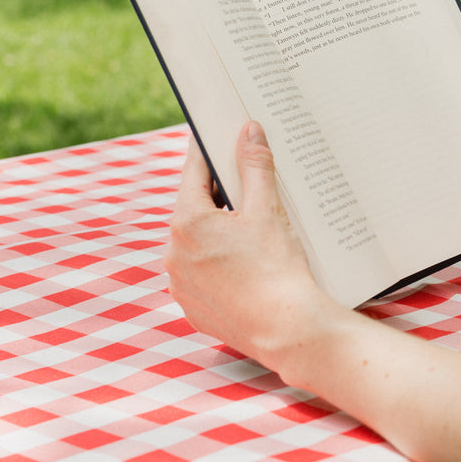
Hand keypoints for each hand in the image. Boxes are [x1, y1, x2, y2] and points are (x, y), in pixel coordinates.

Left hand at [166, 121, 333, 360]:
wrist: (287, 329)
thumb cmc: (277, 269)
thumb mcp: (267, 211)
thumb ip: (255, 166)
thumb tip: (249, 131)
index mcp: (187, 223)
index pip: (194, 172)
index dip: (207, 151)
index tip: (214, 136)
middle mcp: (173, 253)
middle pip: (195, 210)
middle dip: (219, 197)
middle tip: (245, 186)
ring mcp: (180, 284)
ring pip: (197, 246)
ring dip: (217, 235)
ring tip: (250, 233)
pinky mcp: (191, 308)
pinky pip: (201, 277)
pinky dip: (219, 268)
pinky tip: (246, 268)